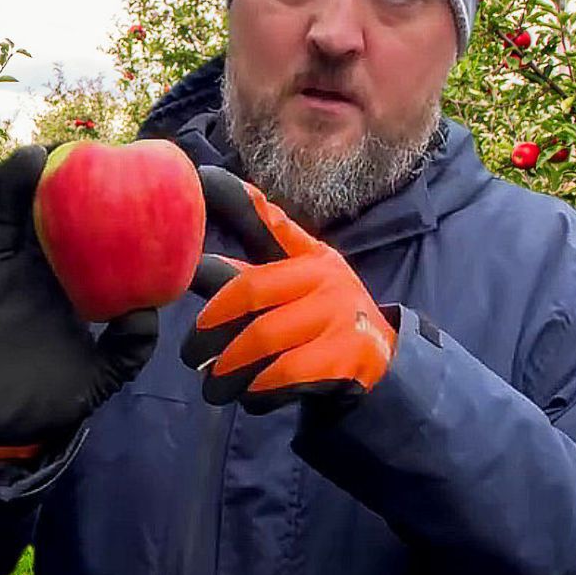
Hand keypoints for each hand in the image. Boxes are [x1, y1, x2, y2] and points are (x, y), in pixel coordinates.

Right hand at [0, 144, 158, 458]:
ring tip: (28, 158)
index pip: (75, 229)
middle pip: (35, 209)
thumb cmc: (51, 400)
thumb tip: (146, 314)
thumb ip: (127, 350)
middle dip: (47, 176)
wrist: (0, 431)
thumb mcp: (101, 376)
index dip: (85, 198)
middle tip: (65, 153)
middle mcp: (26, 267)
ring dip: (10, 180)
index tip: (106, 168)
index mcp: (63, 282)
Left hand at [179, 166, 396, 414]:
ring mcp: (338, 316)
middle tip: (191, 354)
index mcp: (309, 257)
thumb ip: (251, 274)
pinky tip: (250, 397)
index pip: (268, 222)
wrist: (385, 367)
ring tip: (213, 384)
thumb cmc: (322, 322)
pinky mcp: (344, 359)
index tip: (203, 177)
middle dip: (211, 327)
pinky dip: (257, 390)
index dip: (236, 200)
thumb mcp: (297, 289)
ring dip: (228, 368)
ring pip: (262, 340)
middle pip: (249, 292)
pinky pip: (283, 374)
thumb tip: (192, 265)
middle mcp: (326, 278)